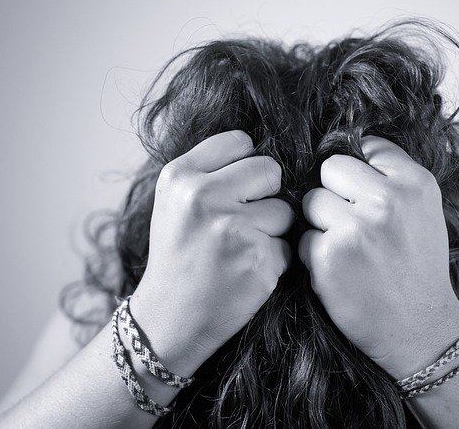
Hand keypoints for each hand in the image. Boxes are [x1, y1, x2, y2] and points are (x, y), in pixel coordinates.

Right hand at [130, 130, 292, 375]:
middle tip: (241, 221)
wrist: (170, 317)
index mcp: (180, 176)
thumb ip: (208, 171)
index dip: (245, 166)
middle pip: (270, 170)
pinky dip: (274, 260)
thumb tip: (258, 147)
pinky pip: (288, 246)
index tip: (235, 189)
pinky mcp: (258, 259)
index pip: (240, 142)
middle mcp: (202, 197)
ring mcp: (232, 228)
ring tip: (239, 250)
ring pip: (284, 211)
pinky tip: (246, 272)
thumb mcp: (174, 202)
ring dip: (272, 231)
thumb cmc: (179, 255)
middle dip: (265, 195)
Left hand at [299, 136, 458, 378]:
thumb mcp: (424, 212)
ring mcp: (357, 228)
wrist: (420, 329)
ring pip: (311, 201)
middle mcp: (388, 201)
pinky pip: (303, 238)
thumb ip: (393, 179)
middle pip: (331, 168)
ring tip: (347, 247)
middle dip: (335, 191)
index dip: (359, 169)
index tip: (362, 191)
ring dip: (321, 223)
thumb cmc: (418, 268)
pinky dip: (314, 254)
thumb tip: (346, 151)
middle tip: (352, 221)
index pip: (367, 146)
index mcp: (416, 184)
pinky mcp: (329, 256)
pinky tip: (339, 270)